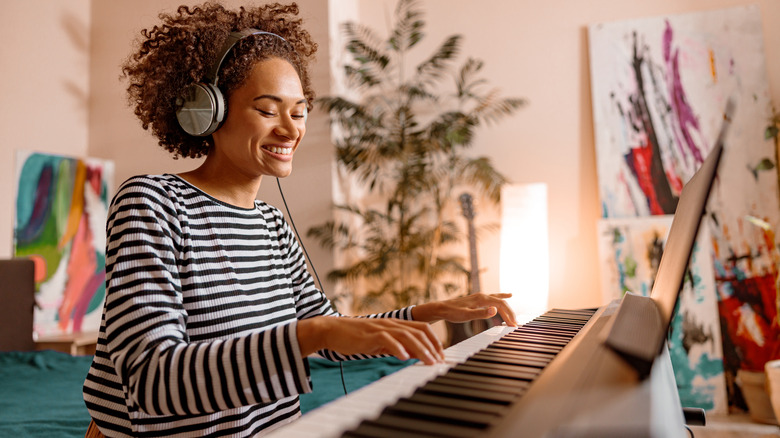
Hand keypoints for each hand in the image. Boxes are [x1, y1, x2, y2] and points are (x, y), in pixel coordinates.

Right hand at [297, 316, 444, 364]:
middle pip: (419, 331)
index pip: (422, 328)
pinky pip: (387, 339)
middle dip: (433, 347)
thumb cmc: (356, 338)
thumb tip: (413, 354)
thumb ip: (397, 346)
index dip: (435, 341)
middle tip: (439, 362)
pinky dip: (397, 348)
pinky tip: (403, 357)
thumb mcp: (381, 342)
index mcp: (395, 324)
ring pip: (407, 335)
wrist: (332, 330)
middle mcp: (391, 323)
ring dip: (421, 349)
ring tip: (429, 361)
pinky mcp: (370, 334)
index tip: (441, 356)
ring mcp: (381, 327)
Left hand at [412, 293, 517, 326]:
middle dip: (510, 313)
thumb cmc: (453, 313)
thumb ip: (481, 313)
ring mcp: (480, 296)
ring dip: (507, 307)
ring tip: (514, 315)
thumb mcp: (466, 315)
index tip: (513, 325)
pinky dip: (502, 297)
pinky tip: (508, 295)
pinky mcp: (477, 299)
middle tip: (515, 325)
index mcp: (482, 299)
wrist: (442, 309)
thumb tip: (495, 310)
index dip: (509, 314)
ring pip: (499, 299)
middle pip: (502, 302)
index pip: (501, 305)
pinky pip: (494, 297)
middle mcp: (483, 295)